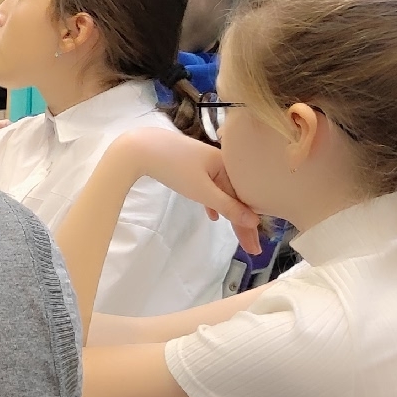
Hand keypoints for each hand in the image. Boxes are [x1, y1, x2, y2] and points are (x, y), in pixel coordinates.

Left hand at [110, 121, 261, 252]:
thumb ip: (228, 207)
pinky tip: (213, 216)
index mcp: (228, 165)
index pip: (244, 200)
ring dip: (230, 215)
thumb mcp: (203, 191)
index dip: (250, 226)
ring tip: (239, 236)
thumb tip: (254, 222)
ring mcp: (206, 164)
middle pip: (236, 198)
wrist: (141, 148)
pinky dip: (212, 202)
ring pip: (223, 194)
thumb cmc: (175, 168)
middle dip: (243, 224)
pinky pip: (208, 187)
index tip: (256, 248)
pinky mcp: (191, 166)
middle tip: (253, 249)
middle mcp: (221, 163)